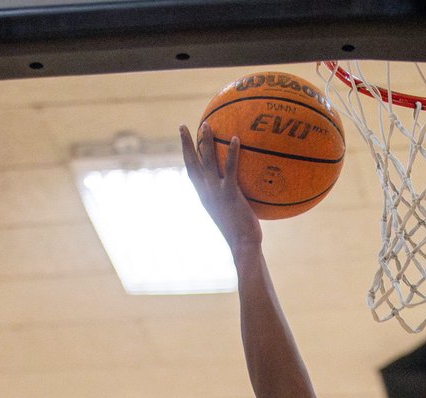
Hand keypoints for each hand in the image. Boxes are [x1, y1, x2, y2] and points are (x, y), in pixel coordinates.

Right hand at [179, 122, 261, 252]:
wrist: (243, 245)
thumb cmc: (241, 233)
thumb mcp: (232, 214)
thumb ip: (232, 200)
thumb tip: (243, 190)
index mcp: (204, 196)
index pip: (191, 172)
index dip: (186, 156)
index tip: (183, 142)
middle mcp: (206, 192)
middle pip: (192, 163)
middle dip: (185, 144)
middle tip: (182, 126)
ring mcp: (216, 192)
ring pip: (207, 162)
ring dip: (206, 142)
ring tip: (207, 124)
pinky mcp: (229, 194)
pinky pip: (230, 169)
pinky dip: (232, 153)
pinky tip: (236, 138)